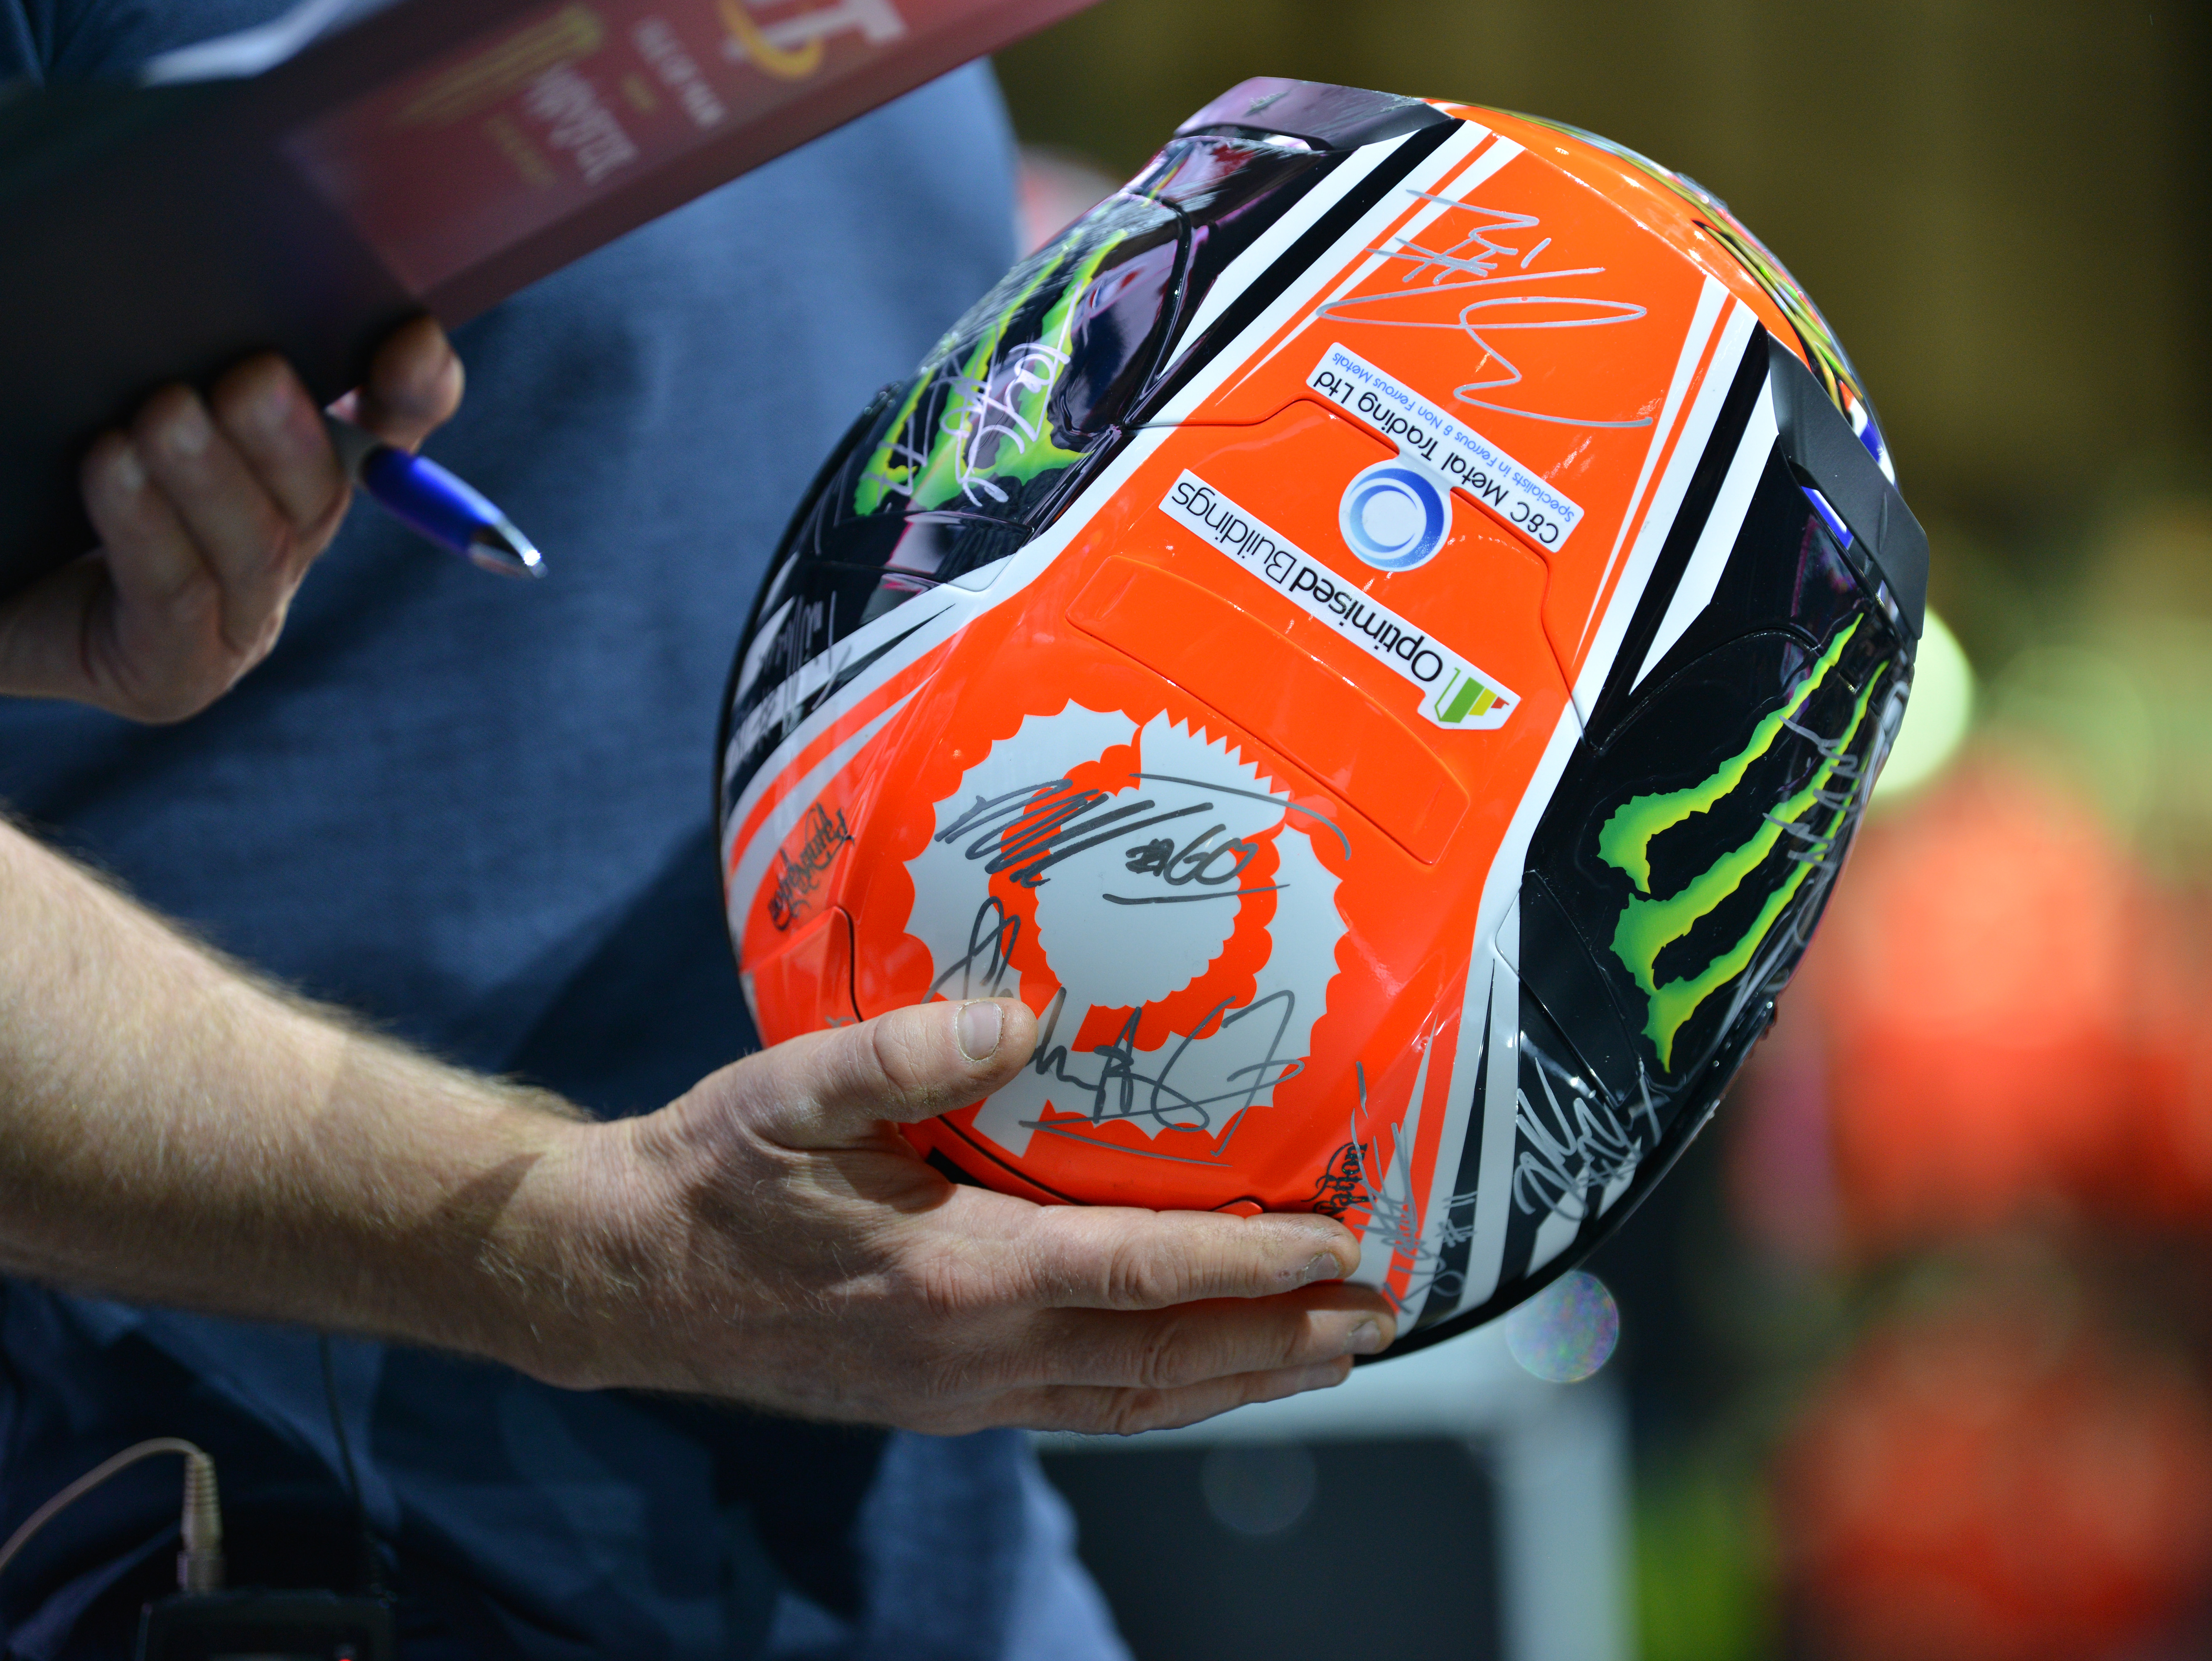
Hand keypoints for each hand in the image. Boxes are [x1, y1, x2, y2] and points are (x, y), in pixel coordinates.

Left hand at [0, 316, 462, 722]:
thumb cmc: (27, 479)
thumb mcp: (112, 399)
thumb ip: (181, 360)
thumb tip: (246, 313)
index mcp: (283, 481)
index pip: (380, 436)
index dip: (413, 394)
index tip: (411, 340)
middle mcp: (276, 554)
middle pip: (322, 496)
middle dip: (292, 437)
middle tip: (252, 376)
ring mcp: (232, 625)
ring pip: (257, 550)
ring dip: (215, 478)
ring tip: (164, 413)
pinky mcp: (172, 676)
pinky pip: (175, 597)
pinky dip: (148, 529)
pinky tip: (113, 466)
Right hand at [512, 998, 1397, 1433]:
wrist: (622, 1281)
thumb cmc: (713, 1176)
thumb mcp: (794, 1091)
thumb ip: (910, 1049)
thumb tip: (1026, 1011)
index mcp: (957, 1276)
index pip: (1146, 1271)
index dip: (1258, 1262)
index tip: (1345, 1248)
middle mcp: (976, 1357)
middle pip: (1168, 1360)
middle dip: (1284, 1340)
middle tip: (1380, 1318)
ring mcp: (962, 1396)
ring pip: (1137, 1402)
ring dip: (1241, 1382)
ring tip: (1327, 1358)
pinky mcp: (944, 1406)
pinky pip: (1087, 1410)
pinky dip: (1164, 1397)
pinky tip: (1201, 1376)